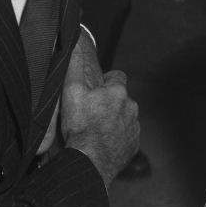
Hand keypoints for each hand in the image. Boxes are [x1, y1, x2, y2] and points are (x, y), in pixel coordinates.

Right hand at [61, 66, 139, 189]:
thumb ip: (75, 65)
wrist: (89, 163)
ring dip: (113, 120)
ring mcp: (134, 128)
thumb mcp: (71, 92)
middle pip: (121, 98)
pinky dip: (117, 138)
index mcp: (118, 92)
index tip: (94, 91)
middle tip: (91, 112)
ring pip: (125, 117)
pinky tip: (102, 143)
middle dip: (109, 102)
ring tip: (95, 129)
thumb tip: (76, 43)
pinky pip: (126, 137)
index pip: (117, 76)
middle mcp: (131, 108)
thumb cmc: (80, 128)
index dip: (105, 82)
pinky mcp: (133, 146)